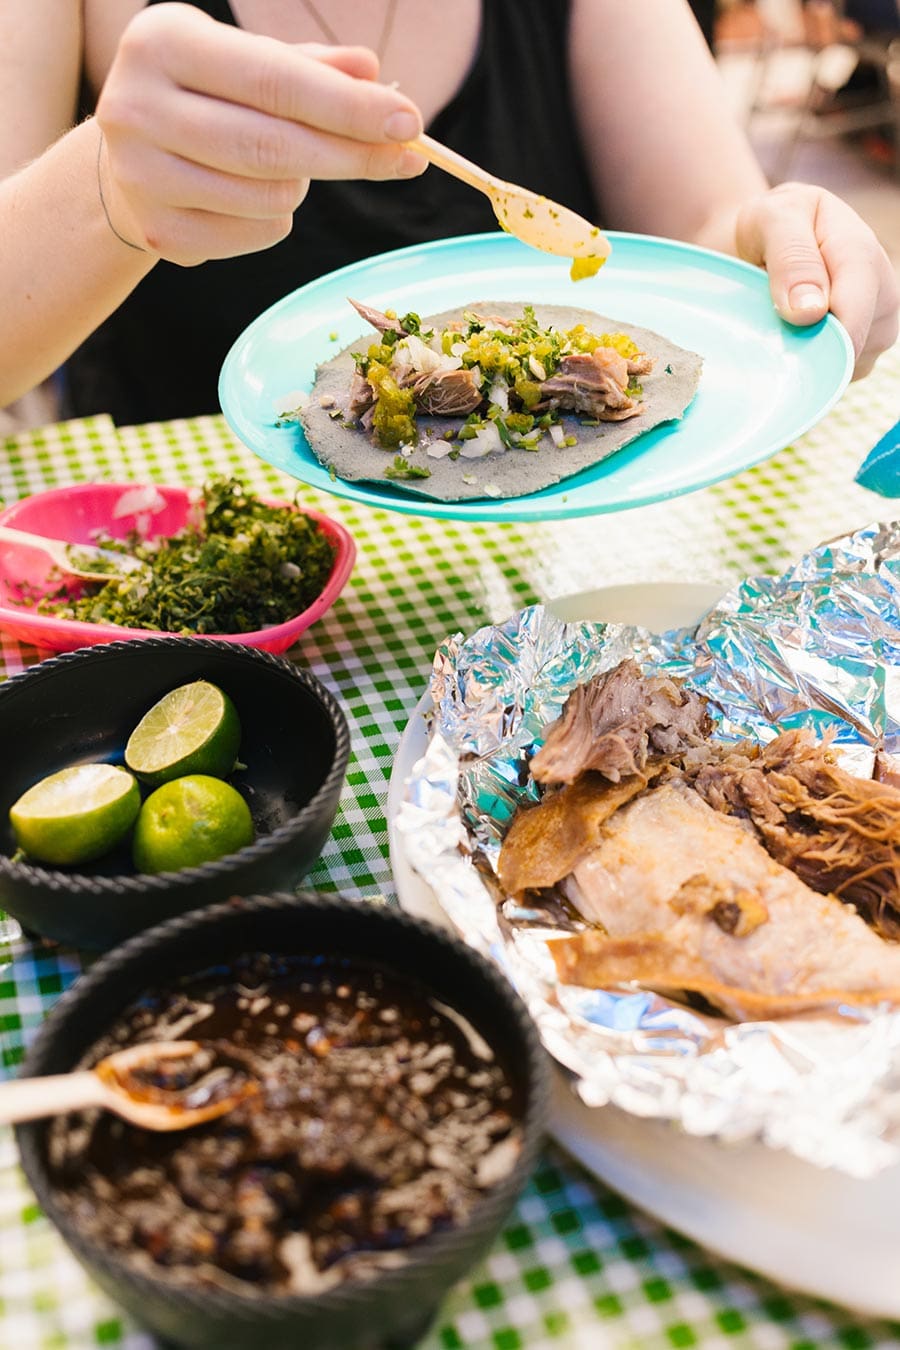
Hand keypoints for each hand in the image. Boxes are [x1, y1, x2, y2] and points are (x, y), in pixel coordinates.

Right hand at [95, 2, 425, 265]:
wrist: (129, 157)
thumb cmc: (205, 97)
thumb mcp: (247, 61)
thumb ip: (310, 68)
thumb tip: (372, 73)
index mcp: (163, 42)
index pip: (274, 80)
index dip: (347, 107)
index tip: (409, 123)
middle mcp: (138, 105)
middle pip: (274, 146)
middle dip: (351, 155)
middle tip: (407, 159)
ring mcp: (142, 174)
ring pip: (270, 195)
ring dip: (303, 184)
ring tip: (288, 165)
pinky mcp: (158, 230)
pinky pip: (255, 233)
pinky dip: (276, 219)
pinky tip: (254, 196)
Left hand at [736, 182, 898, 379]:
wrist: (772, 240)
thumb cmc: (772, 225)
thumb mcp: (772, 220)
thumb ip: (792, 258)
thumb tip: (810, 312)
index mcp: (862, 252)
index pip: (855, 309)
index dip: (825, 336)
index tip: (788, 340)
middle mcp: (881, 291)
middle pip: (852, 344)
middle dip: (808, 346)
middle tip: (771, 323)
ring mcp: (876, 326)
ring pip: (844, 366)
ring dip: (807, 357)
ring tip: (782, 324)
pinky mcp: (862, 352)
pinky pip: (836, 377)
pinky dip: (810, 368)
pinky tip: (793, 341)